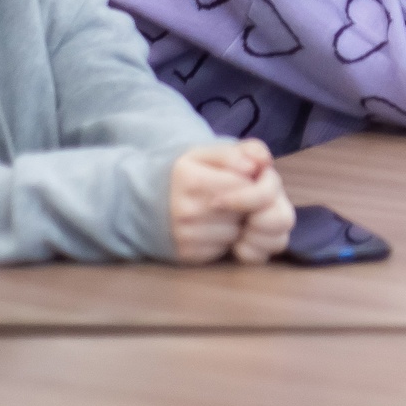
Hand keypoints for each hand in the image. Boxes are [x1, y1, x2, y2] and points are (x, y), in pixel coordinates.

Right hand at [168, 140, 293, 264]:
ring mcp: (185, 235)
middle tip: (232, 196)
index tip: (244, 179)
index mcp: (192, 179)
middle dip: (244, 203)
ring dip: (235, 223)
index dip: (251, 182)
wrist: (145, 201)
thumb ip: (240, 151)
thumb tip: (260, 165)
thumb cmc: (187, 174)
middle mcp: (186, 210)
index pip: (244, 185)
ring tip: (220, 212)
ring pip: (235, 233)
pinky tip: (210, 227)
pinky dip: (223, 239)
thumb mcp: (207, 154)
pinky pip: (222, 249)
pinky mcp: (186, 254)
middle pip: (242, 211)